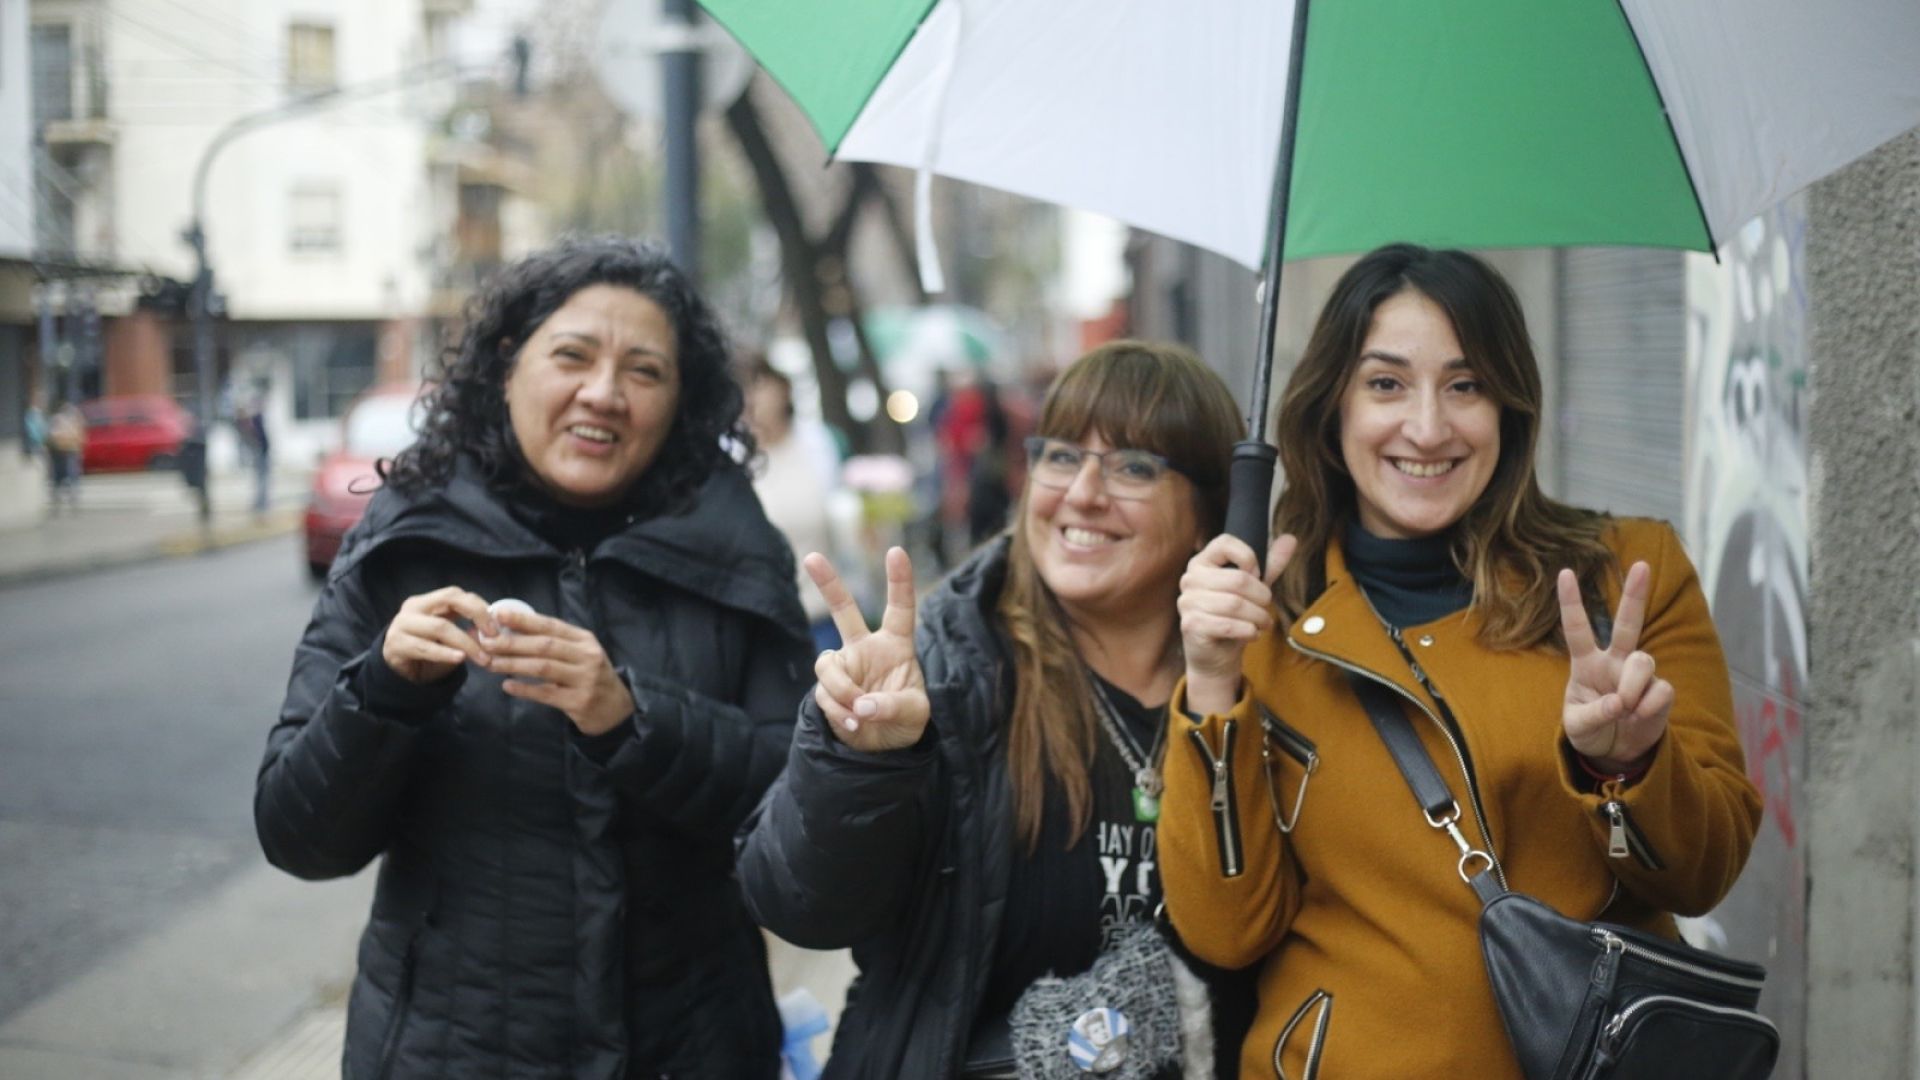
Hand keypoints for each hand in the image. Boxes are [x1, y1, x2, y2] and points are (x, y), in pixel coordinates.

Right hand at [382, 587, 497, 683]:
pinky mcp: (396, 645)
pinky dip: (445, 653)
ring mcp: (402, 625)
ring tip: (483, 658)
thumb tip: (496, 629)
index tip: (497, 624)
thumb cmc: (428, 650)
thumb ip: (465, 627)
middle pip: (449, 599)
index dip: (478, 606)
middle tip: (493, 635)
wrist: (399, 673)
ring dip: (466, 643)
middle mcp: (413, 608)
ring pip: (440, 627)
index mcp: (427, 601)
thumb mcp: (447, 635)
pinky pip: (425, 648)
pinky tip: (460, 659)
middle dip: (476, 614)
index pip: (455, 594)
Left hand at [482, 608, 634, 735]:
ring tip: (490, 663)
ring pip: (543, 668)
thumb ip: (554, 642)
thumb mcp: (580, 654)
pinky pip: (546, 694)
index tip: (499, 614)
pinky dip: (525, 689)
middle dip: (512, 642)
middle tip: (486, 642)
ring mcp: (584, 679)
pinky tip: (507, 686)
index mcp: (585, 640)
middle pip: (544, 645)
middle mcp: (587, 656)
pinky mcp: (579, 702)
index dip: (524, 620)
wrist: (616, 709)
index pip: (551, 625)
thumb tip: (513, 629)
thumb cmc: (590, 676)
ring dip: (513, 664)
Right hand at [806, 546, 928, 751]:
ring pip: (827, 664)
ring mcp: (844, 667)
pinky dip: (838, 711)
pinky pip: (823, 693)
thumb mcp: (914, 713)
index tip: (896, 551)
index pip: (900, 608)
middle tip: (812, 557)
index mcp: (896, 645)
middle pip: (844, 610)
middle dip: (828, 583)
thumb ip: (892, 705)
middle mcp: (866, 648)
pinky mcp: (827, 688)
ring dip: (841, 689)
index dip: (899, 581)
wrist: (882, 747)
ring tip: (859, 712)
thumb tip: (862, 704)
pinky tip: (853, 723)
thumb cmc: (906, 720)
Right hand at [1179, 533, 1297, 714]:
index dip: (1249, 557)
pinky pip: (1229, 625)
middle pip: (1238, 579)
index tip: (1258, 575)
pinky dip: (1248, 631)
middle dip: (1262, 597)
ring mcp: (1188, 602)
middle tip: (1266, 607)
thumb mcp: (1254, 588)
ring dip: (1258, 617)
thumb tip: (1291, 538)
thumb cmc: (1233, 618)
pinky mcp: (1191, 625)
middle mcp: (1190, 579)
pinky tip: (1251, 634)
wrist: (1216, 655)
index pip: (1225, 542)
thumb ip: (1270, 564)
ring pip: (1236, 605)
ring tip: (1263, 623)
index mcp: (1202, 563)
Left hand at [1559, 562, 1669, 771]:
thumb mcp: (1578, 727)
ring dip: (1632, 686)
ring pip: (1643, 661)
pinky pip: (1661, 690)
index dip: (1571, 602)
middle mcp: (1614, 662)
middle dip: (1634, 594)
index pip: (1577, 629)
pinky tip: (1640, 717)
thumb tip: (1619, 703)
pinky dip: (1649, 707)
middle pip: (1626, 624)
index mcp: (1586, 664)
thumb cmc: (1591, 731)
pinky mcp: (1661, 691)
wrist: (1616, 752)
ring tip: (1625, 710)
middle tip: (1641, 565)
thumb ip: (1594, 714)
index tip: (1565, 573)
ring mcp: (1639, 675)